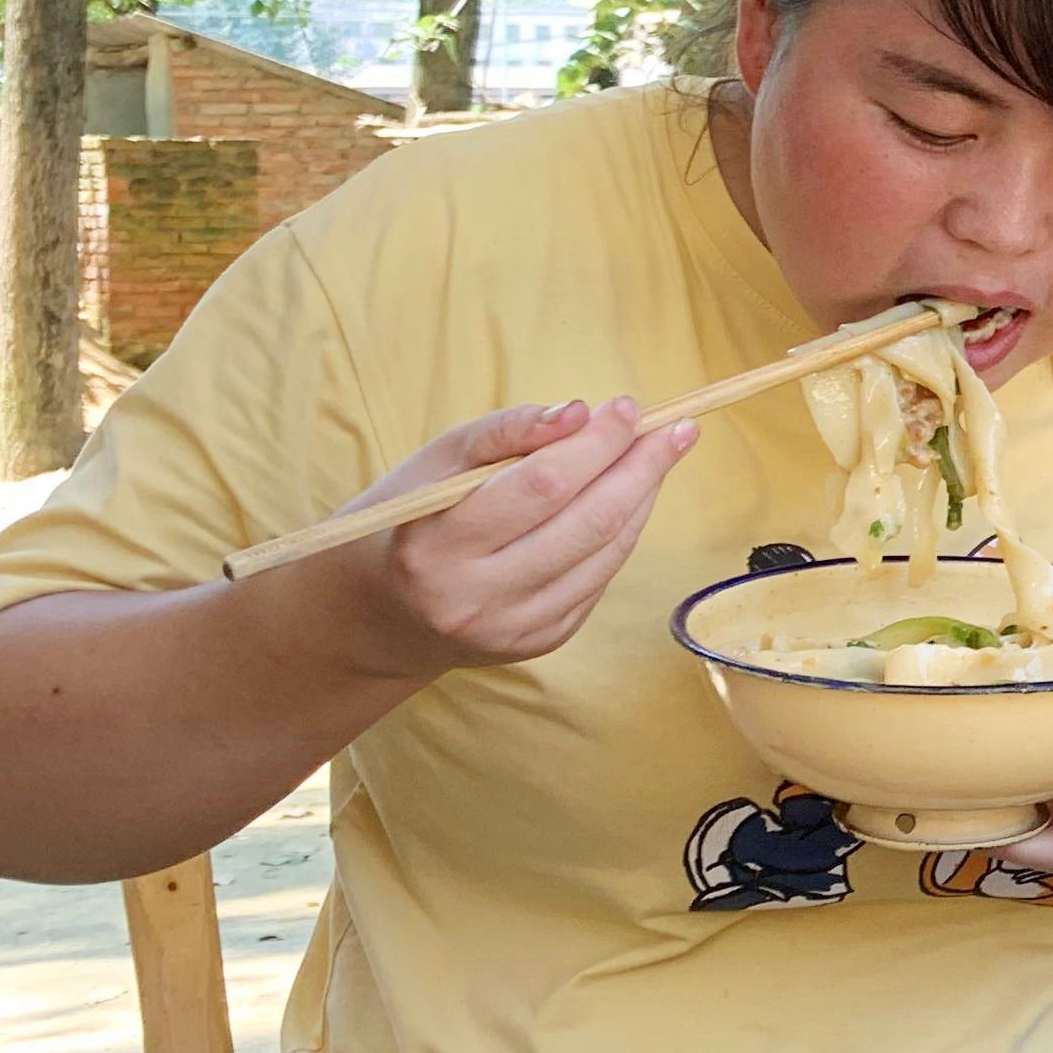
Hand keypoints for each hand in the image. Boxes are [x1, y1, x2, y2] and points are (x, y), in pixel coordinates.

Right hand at [300, 397, 696, 677]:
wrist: (376, 613)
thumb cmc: (408, 520)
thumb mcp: (433, 465)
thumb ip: (504, 432)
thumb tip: (581, 413)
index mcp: (436, 546)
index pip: (540, 487)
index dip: (595, 445)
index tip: (627, 407)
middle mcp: (475, 598)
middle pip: (586, 524)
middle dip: (640, 469)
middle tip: (676, 429)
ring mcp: (511, 629)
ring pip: (604, 555)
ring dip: (642, 499)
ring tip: (660, 455)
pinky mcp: (539, 644)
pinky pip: (599, 581)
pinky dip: (621, 534)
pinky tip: (630, 500)